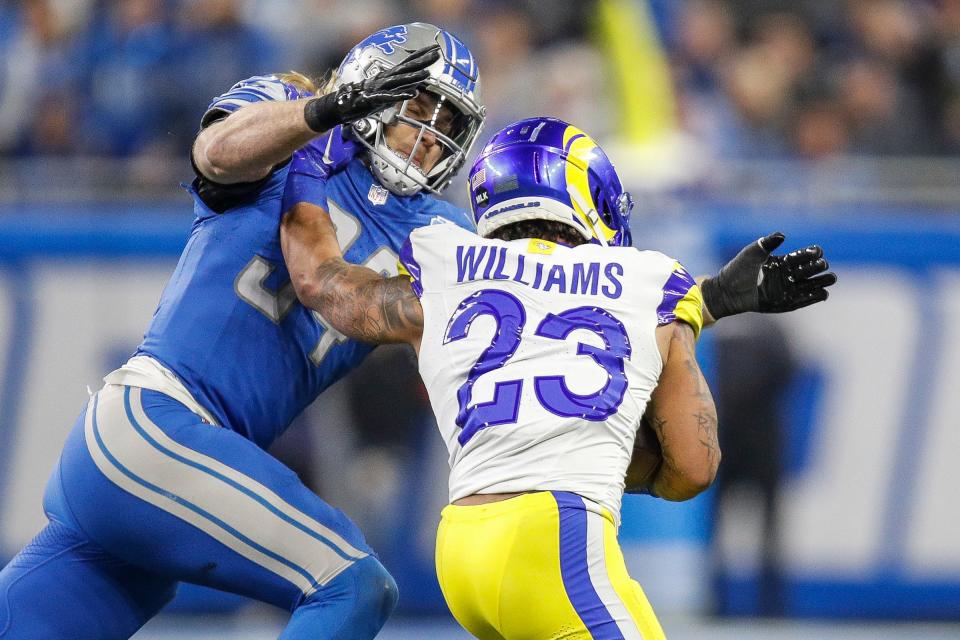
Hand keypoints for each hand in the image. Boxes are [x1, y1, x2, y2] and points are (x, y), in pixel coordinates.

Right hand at [304, 45, 440, 131]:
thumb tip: (416, 85)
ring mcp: (379, 89)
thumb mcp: (385, 94)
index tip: (434, 48)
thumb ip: (399, 88)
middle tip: (437, 52)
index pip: (406, 63)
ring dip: (414, 77)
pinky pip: (389, 97)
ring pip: (399, 81)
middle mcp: (384, 80)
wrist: (341, 106)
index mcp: (387, 77)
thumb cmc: (363, 100)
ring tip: (428, 73)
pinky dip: (401, 94)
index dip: (420, 55)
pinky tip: (413, 93)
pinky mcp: (373, 100)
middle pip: (406, 68)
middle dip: (422, 60)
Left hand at [700, 232, 836, 319]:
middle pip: (808, 270)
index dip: (810, 254)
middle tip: (823, 264)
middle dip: (817, 267)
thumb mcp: (752, 253)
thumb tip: (782, 235)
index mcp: (781, 262)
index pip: (801, 256)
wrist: (727, 291)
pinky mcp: (783, 303)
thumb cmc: (738, 269)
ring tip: (832, 278)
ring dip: (821, 282)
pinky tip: (824, 294)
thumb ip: (767, 244)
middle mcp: (786, 276)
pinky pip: (802, 300)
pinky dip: (813, 297)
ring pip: (809, 285)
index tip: (817, 251)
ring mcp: (785, 290)